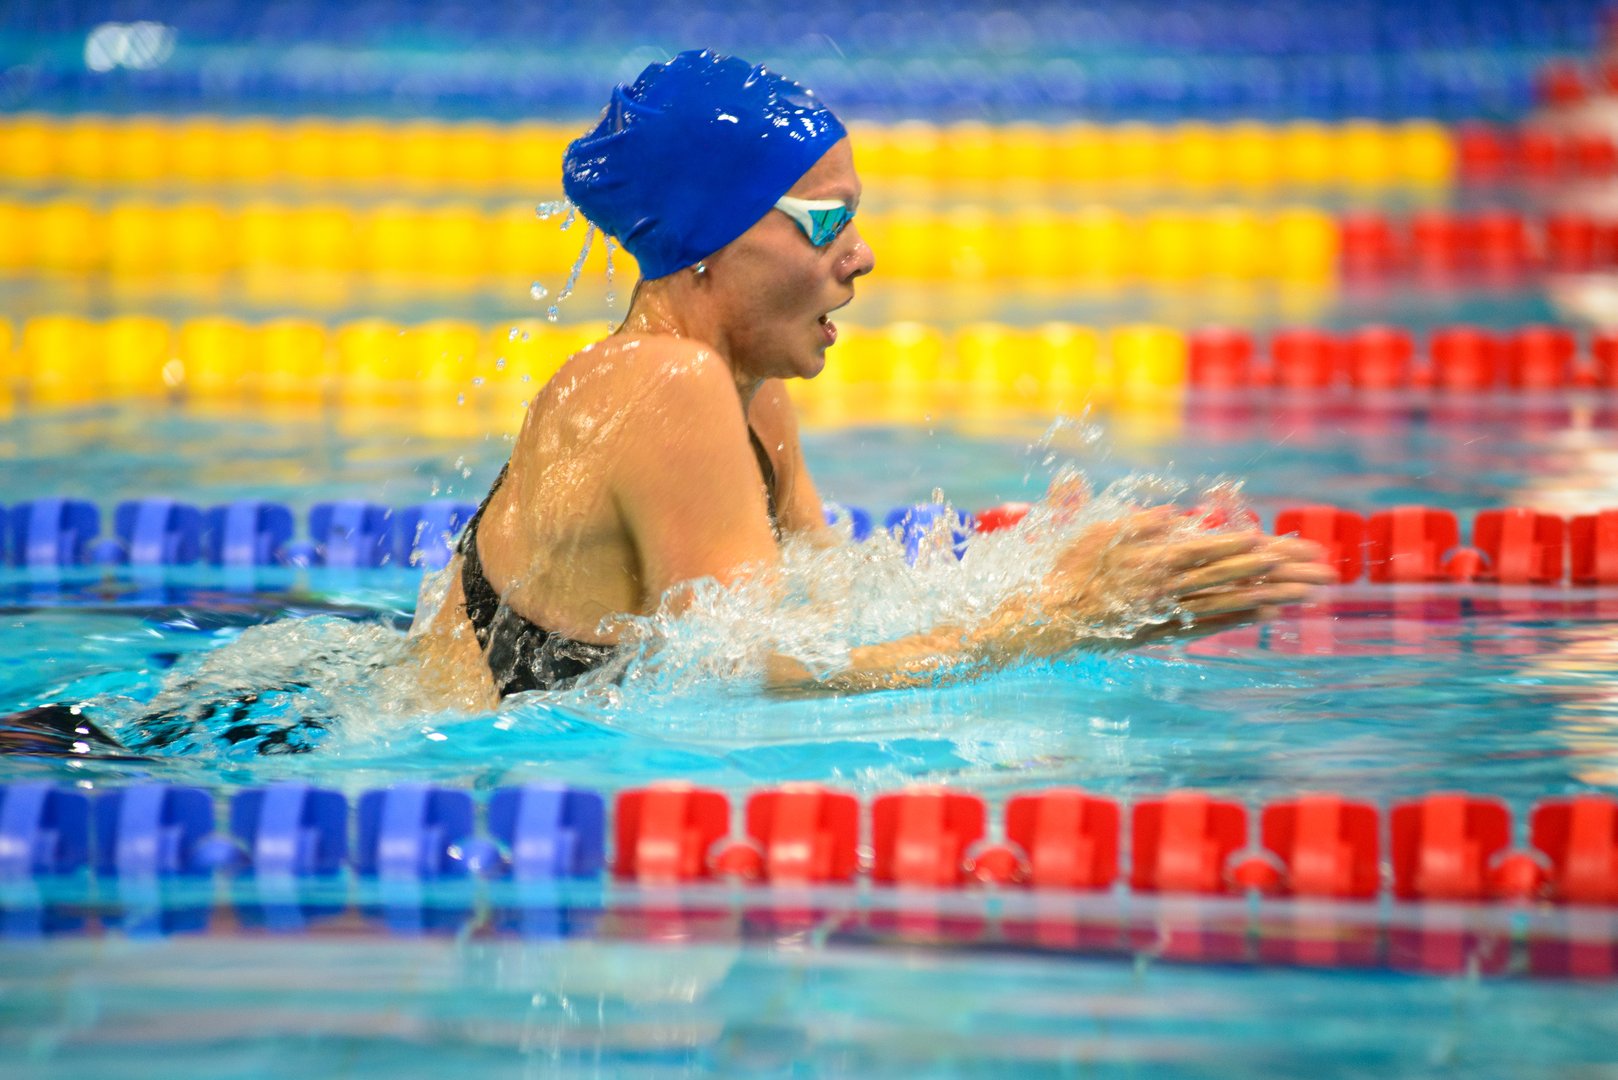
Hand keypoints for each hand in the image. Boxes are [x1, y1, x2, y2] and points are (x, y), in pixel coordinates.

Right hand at [1030, 512, 1333, 651]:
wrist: (1051, 617)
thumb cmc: (1070, 569)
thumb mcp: (1100, 534)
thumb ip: (1140, 524)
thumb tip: (1175, 515)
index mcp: (1156, 559)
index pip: (1213, 550)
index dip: (1248, 547)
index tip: (1282, 545)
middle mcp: (1170, 586)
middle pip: (1234, 575)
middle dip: (1281, 572)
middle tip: (1320, 571)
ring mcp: (1171, 611)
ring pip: (1232, 601)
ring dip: (1275, 596)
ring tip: (1311, 594)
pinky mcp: (1166, 630)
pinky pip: (1212, 622)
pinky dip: (1241, 617)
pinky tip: (1269, 613)